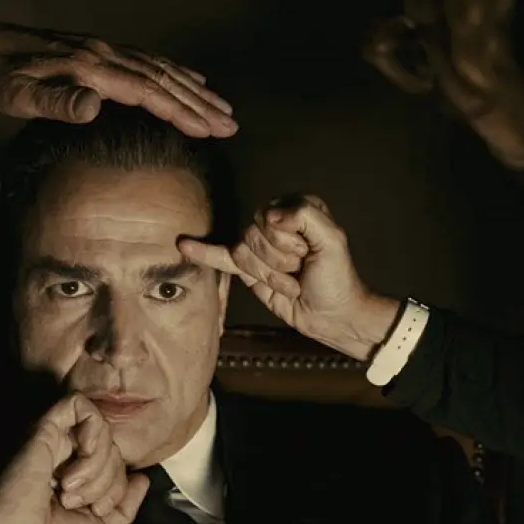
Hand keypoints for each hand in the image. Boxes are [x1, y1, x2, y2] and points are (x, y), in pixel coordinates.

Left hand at [0, 22, 237, 138]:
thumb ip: (57, 103)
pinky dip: (175, 71)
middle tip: (232, 125)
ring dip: (194, 89)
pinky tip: (190, 80)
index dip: (180, 112)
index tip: (208, 130)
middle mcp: (104, 55)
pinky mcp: (99, 50)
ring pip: (160, 68)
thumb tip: (95, 105)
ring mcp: (104, 49)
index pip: (147, 92)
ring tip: (223, 107)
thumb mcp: (18, 97)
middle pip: (163, 79)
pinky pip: (147, 59)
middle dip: (199, 104)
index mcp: (90, 69)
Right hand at [0, 393, 149, 523]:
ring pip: (102, 428)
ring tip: (68, 488)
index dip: (118, 487)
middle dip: (108, 479)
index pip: (118, 463)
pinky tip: (81, 456)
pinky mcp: (46, 427)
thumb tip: (143, 478)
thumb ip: (125, 506)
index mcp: (77, 475)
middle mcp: (67, 454)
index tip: (97, 511)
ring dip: (97, 464)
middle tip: (77, 502)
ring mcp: (56, 438)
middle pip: (114, 447)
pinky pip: (82, 406)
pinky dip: (93, 430)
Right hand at [179, 195, 400, 360]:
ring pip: (242, 252)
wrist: (332, 314)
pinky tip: (185, 245)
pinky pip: (221, 256)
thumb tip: (269, 216)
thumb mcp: (333, 242)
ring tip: (290, 282)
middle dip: (277, 260)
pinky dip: (203, 251)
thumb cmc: (337, 278)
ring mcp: (260, 246)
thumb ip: (306, 216)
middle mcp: (276, 223)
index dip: (286, 239)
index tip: (308, 253)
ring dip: (268, 275)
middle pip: (253, 234)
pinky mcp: (248, 268)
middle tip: (299, 270)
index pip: (271, 215)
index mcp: (297, 208)